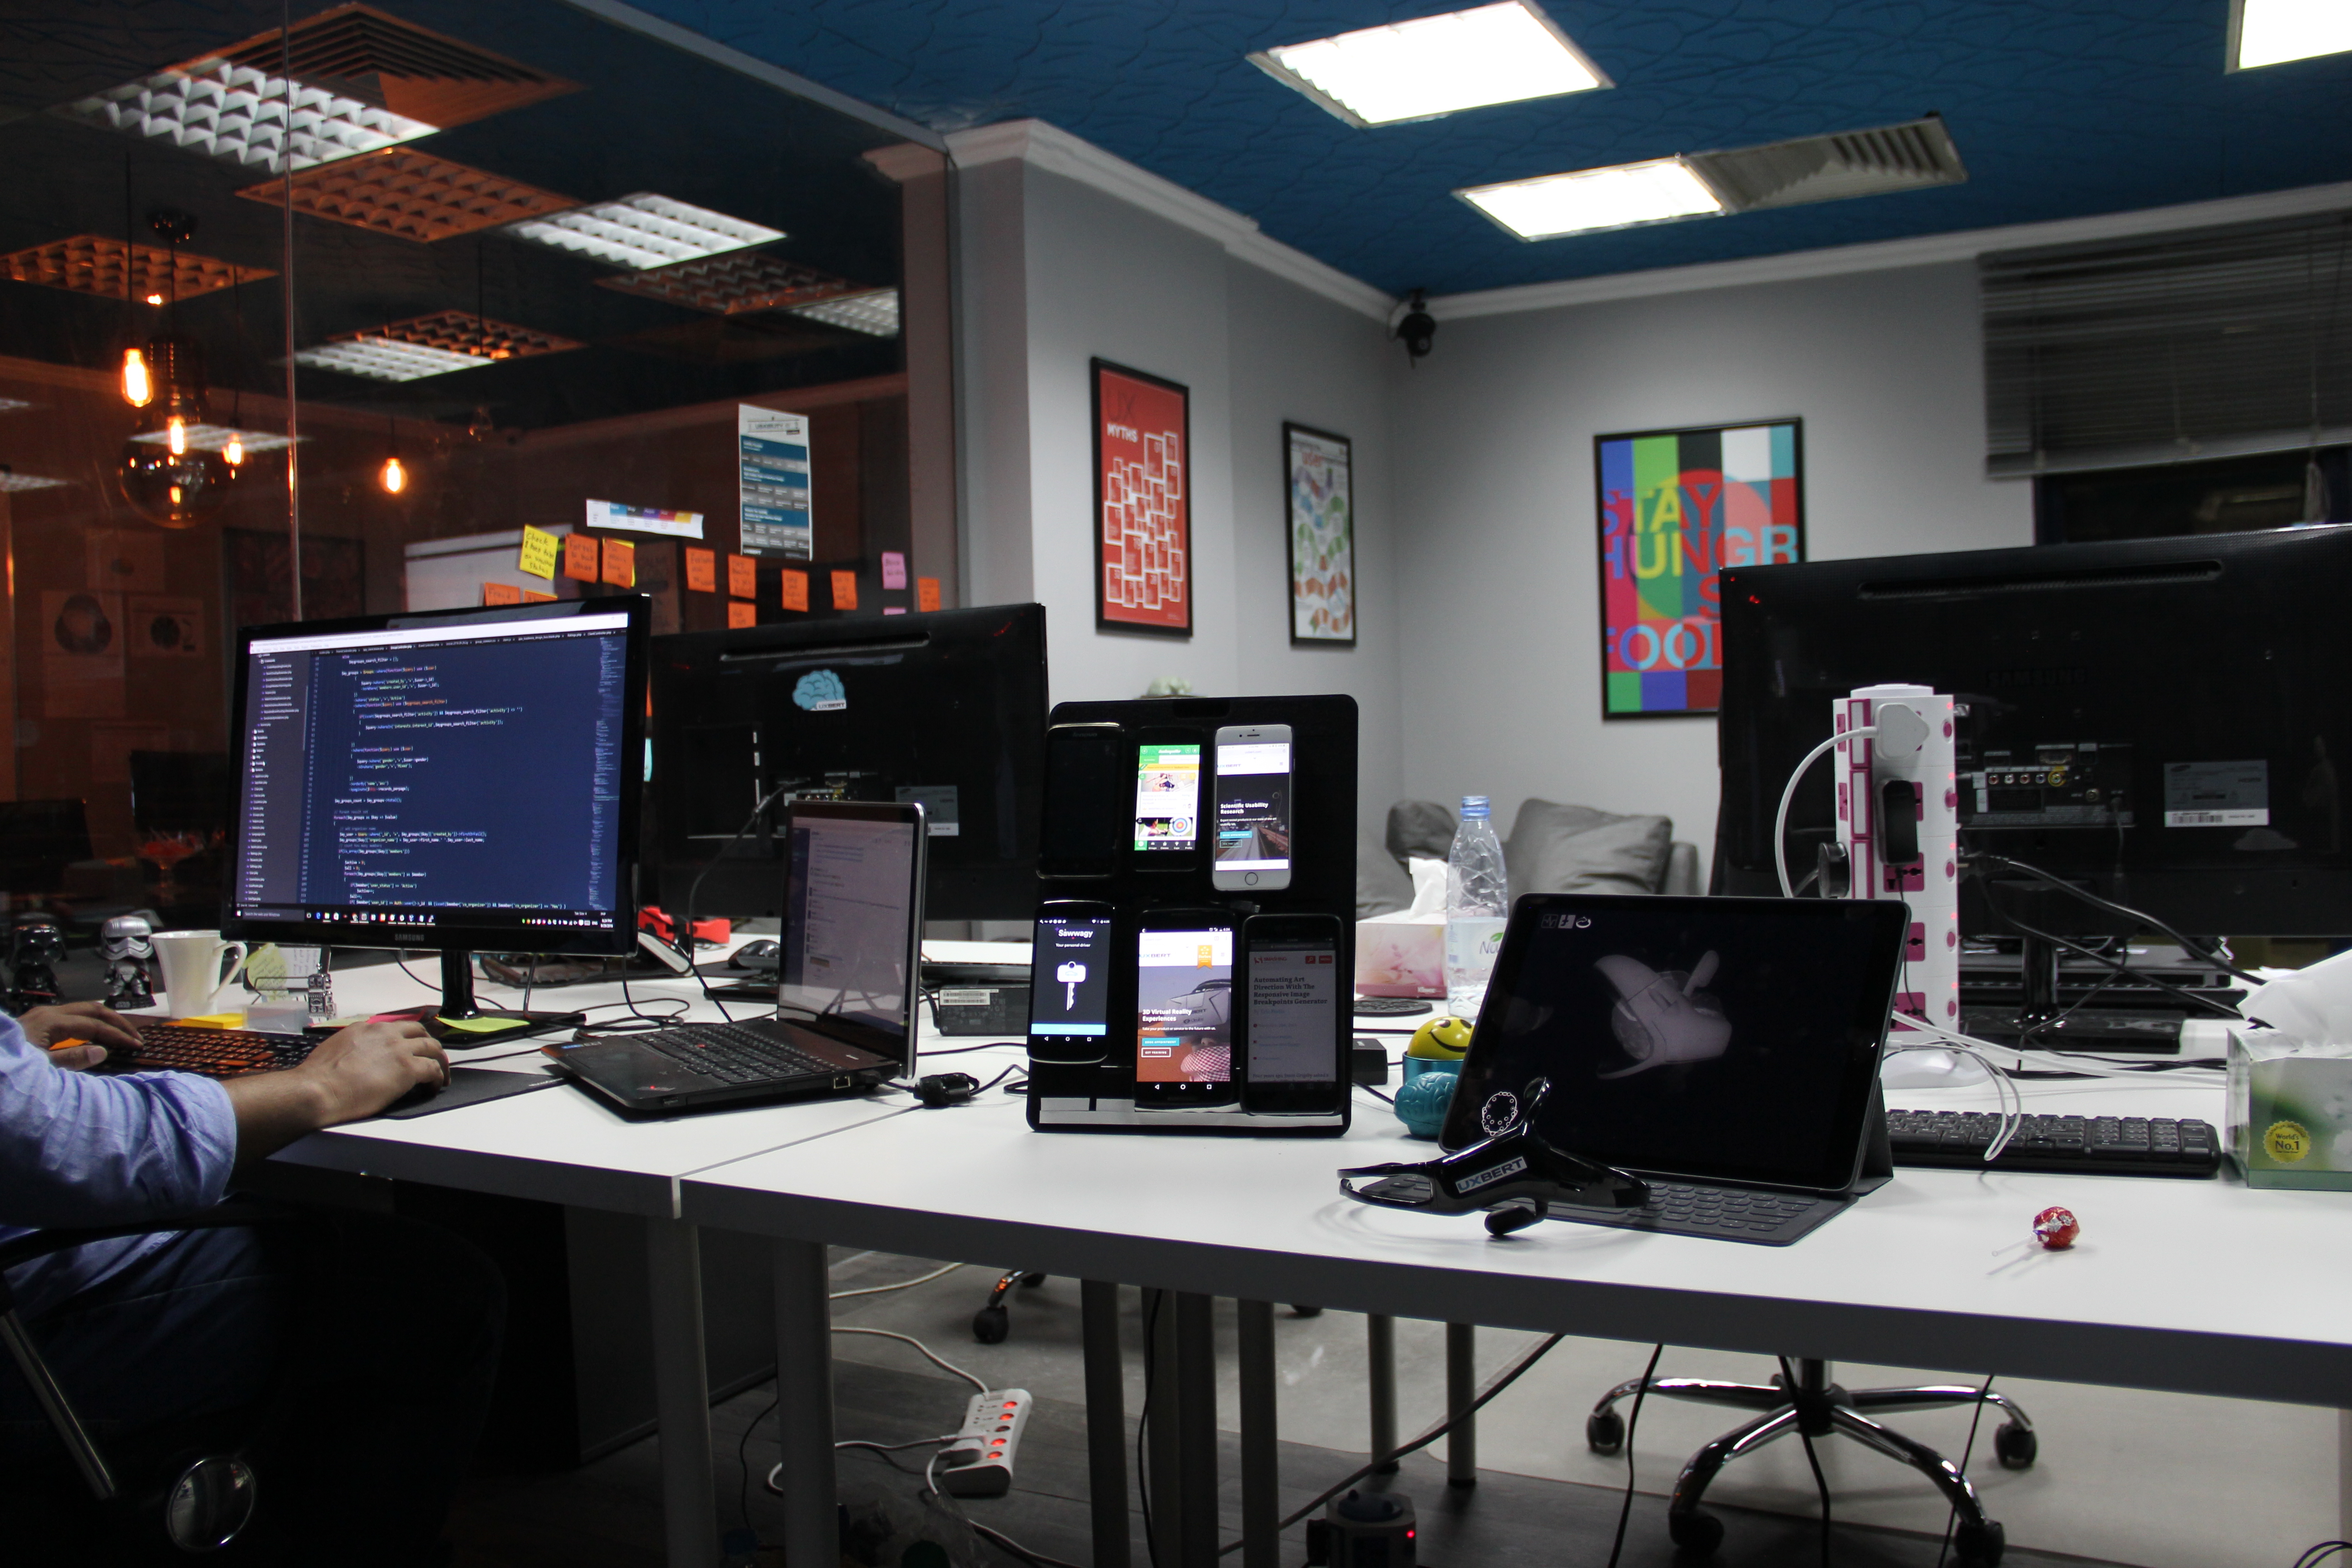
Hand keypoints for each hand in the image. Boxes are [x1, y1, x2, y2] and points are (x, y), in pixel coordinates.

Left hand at [20, 1001, 141, 1070]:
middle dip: (116, 1022)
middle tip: (135, 1037)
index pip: (93, 1025)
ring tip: (121, 1033)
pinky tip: (96, 1035)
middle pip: (92, 1009)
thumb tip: (102, 1051)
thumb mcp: (40, 1068)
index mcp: (50, 1021)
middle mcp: (47, 1013)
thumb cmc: (10, 1068)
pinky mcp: (37, 1023)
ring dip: (105, 1020)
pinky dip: (90, 1023)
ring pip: (82, 1010)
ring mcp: (41, 1016)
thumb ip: (71, 1060)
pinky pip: (72, 1017)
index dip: (117, 1035)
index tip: (136, 1046)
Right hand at [289, 1019, 447, 1125]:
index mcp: (367, 1029)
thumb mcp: (335, 1050)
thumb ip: (352, 1048)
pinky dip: (437, 1078)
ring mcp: (399, 1049)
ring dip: (439, 1061)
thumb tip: (355, 1059)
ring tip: (440, 1074)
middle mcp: (386, 1034)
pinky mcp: (408, 1068)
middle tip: (432, 1057)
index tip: (409, 1047)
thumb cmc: (319, 1077)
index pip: (395, 1027)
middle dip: (428, 1044)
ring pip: (432, 1048)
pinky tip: (433, 1087)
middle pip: (419, 1032)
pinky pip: (433, 1069)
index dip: (406, 1038)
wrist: (319, 1089)